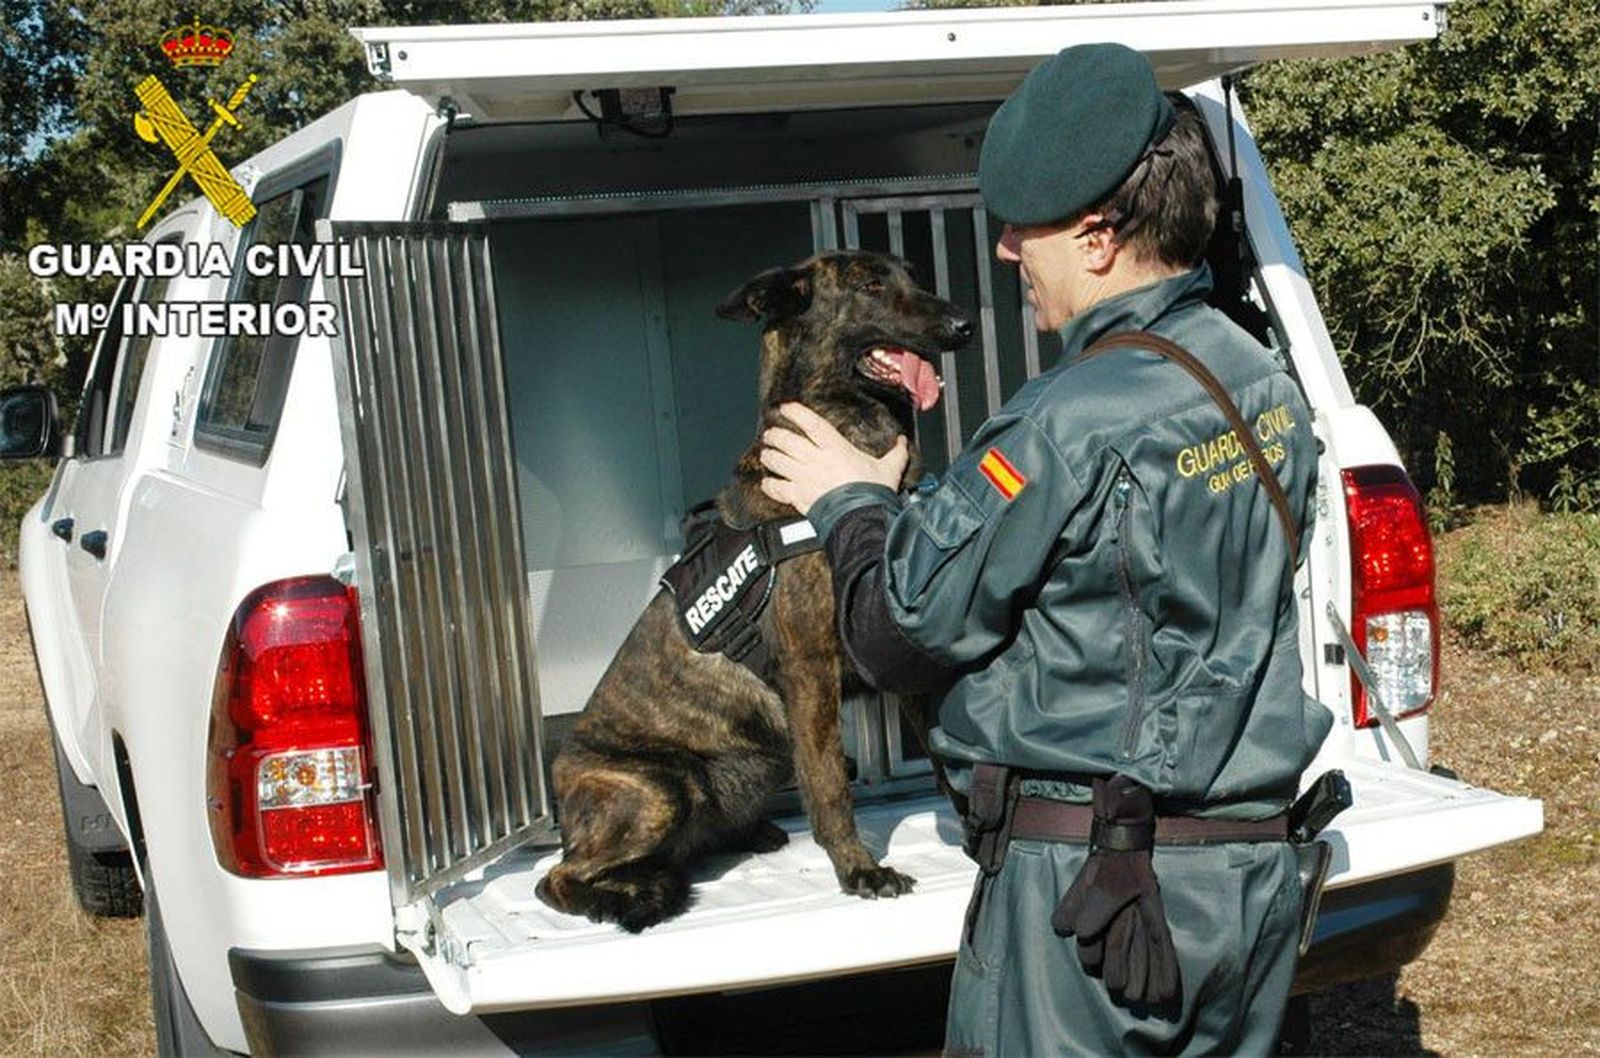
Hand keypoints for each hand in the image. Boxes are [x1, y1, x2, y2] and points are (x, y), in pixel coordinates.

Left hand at [759, 402, 908, 515]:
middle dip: (775, 436)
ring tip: (767, 454)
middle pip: (787, 441)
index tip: (785, 407)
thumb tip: (902, 442)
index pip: (812, 424)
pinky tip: (768, 483)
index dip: (797, 413)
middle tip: (771, 434)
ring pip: (778, 462)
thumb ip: (895, 454)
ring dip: (770, 457)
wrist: (862, 517)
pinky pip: (777, 488)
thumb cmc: (874, 493)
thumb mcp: (889, 469)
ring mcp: (804, 478)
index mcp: (836, 448)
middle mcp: (816, 460)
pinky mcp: (799, 496)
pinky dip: (770, 485)